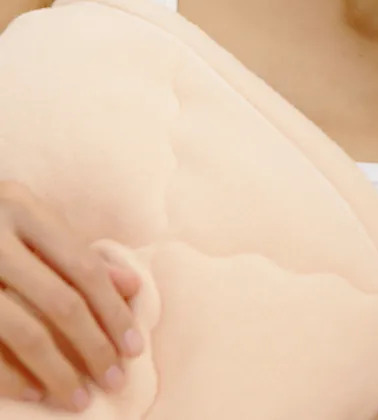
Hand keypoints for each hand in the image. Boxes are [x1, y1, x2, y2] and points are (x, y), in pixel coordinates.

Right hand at [0, 181, 142, 410]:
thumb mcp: (33, 225)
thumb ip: (79, 254)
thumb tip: (133, 287)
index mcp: (24, 211)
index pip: (83, 266)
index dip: (112, 309)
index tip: (134, 346)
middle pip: (59, 301)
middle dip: (93, 346)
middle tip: (115, 379)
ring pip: (24, 332)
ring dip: (57, 371)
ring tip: (80, 397)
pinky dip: (11, 377)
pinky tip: (36, 392)